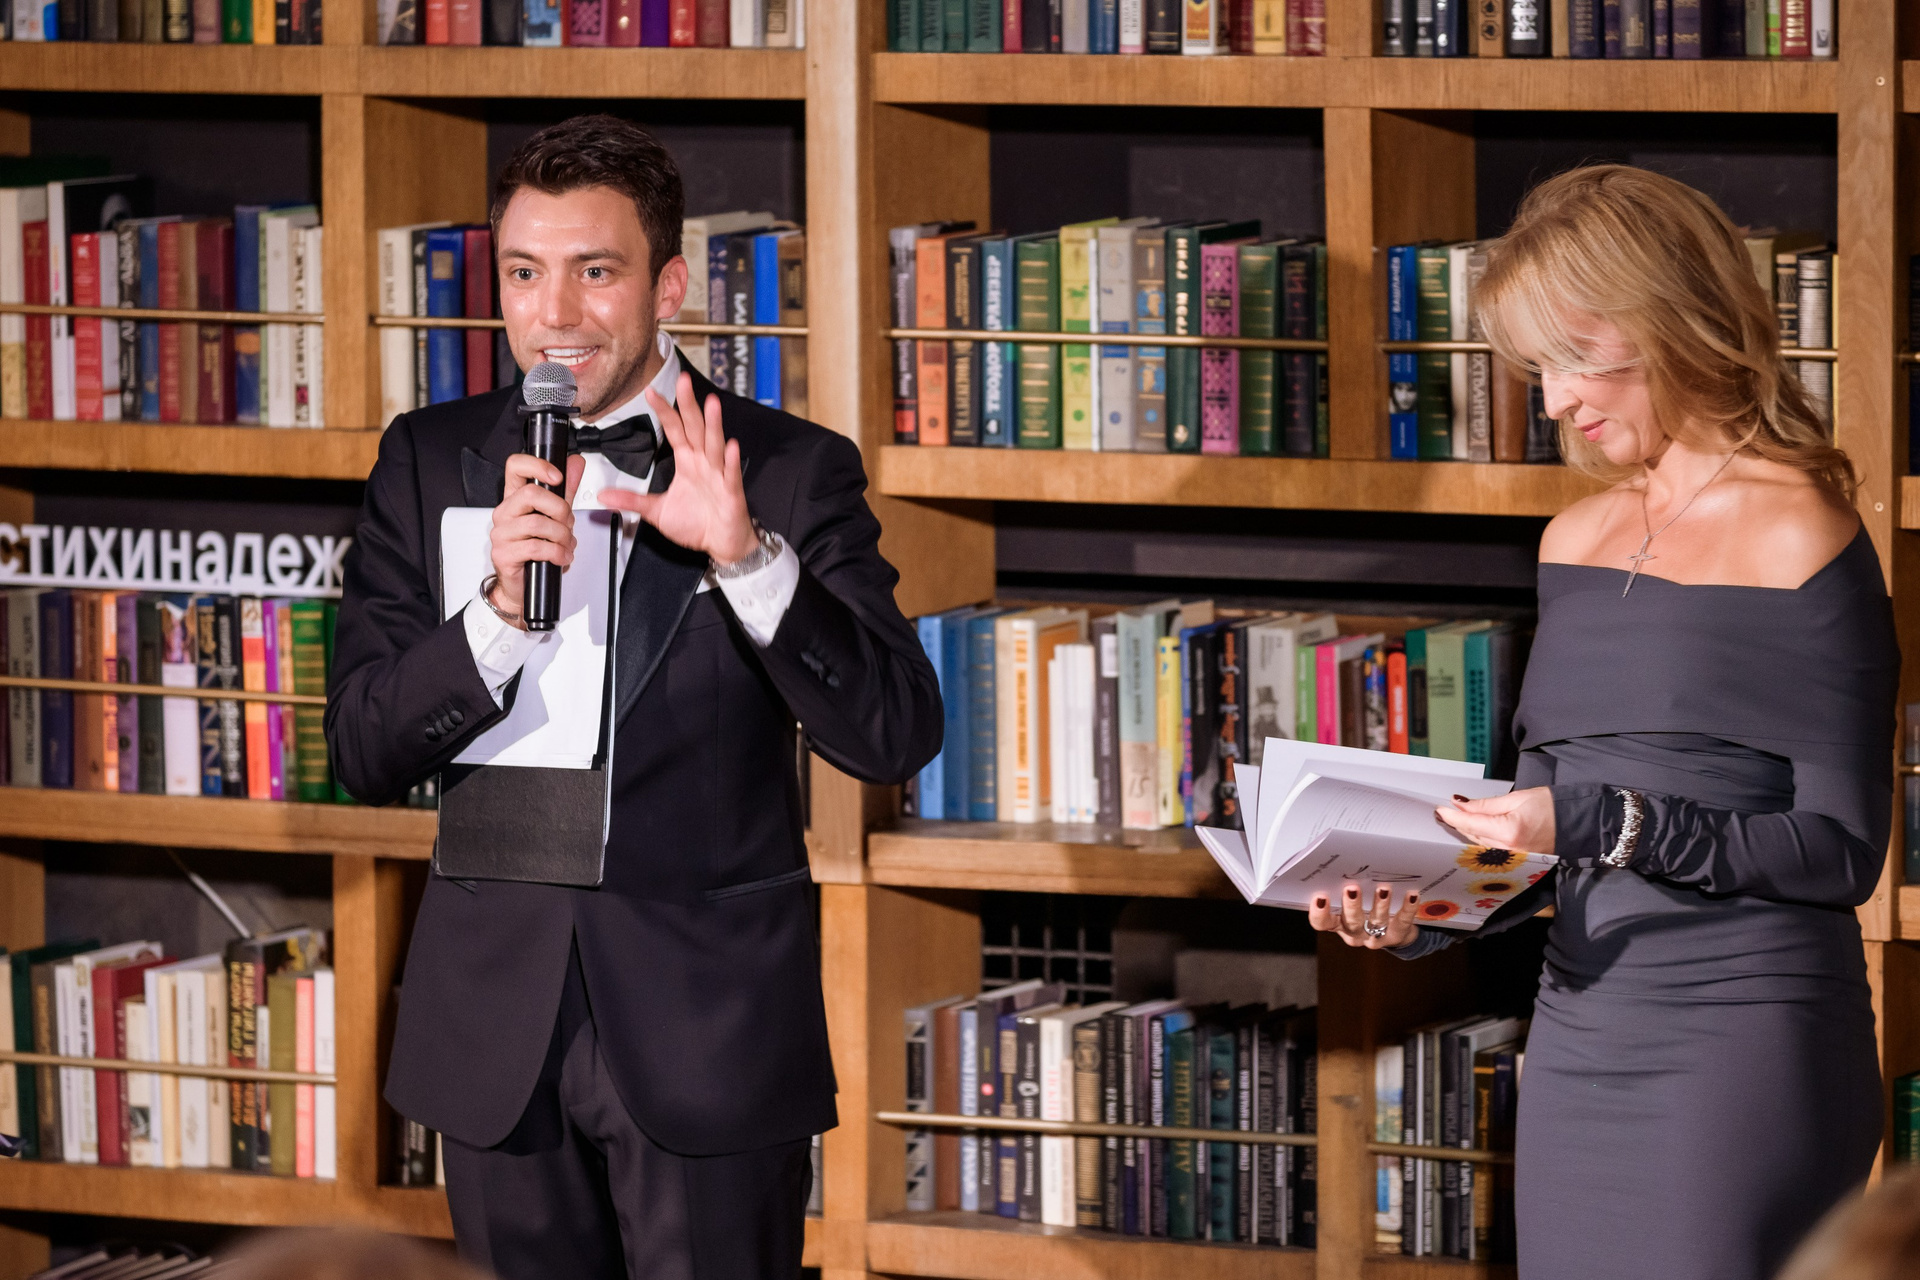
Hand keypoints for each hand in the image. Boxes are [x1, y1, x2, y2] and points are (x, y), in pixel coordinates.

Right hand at [488, 450, 585, 629]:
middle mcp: (505, 512)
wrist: (522, 585)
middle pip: (531, 494)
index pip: (516, 467)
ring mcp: (502, 533)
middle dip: (560, 510)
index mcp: (515, 499)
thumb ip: (566, 490)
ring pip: (537, 523)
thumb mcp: (555, 516)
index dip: (537, 466)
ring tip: (566, 545)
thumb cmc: (537, 550)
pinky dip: (557, 553)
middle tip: (567, 524)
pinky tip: (561, 557)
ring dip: (561, 536)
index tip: (558, 477)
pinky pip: (536, 547)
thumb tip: (575, 463)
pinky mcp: (504, 554)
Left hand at [598, 372, 755, 564]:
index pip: (674, 430)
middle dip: (689, 405)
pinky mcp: (731, 492)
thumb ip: (632, 500)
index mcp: (688, 462)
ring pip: (715, 445)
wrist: (721, 542)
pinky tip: (731, 447)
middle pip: (695, 428)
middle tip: (683, 381)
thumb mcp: (657, 511)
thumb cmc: (697, 523)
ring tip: (711, 404)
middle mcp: (704, 463)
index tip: (651, 392)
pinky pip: (730, 474)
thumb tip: (605, 494)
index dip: (664, 411)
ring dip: (714, 424)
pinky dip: (731, 461)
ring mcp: (719, 475)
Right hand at [1308, 883, 1422, 948]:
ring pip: (1377, 922)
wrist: (1394, 931)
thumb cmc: (1364, 908)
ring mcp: (1376, 936)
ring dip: (1380, 905)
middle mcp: (1354, 932)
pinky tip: (1411, 894)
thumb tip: (1338, 858)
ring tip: (1383, 889)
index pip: (1322, 923)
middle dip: (1351, 906)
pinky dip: (1407, 908)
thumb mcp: (1348, 902)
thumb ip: (1341, 886)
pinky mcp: (1398, 934)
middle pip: (1350, 923)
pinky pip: (1403, 921)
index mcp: (1337, 923)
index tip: (1320, 897)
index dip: (1319, 913)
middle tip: (1352, 888)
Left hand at [1435, 787, 1555, 855]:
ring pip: (1478, 844)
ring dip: (1465, 832)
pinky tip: (1472, 830)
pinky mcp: (1515, 861)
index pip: (1470, 824)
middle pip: (1471, 835)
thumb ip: (1486, 804)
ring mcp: (1512, 858)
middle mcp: (1508, 849)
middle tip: (1443, 812)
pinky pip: (1490, 849)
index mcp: (1508, 831)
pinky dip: (1478, 839)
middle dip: (1456, 823)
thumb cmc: (1552, 807)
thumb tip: (1461, 804)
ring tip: (1453, 819)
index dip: (1452, 816)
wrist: (1576, 823)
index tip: (1439, 810)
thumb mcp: (1517, 798)